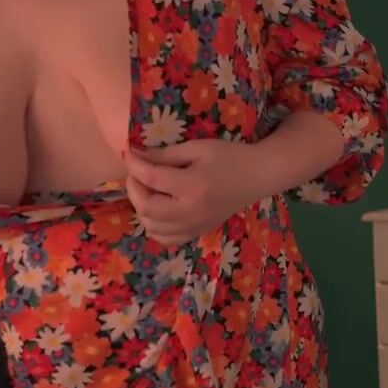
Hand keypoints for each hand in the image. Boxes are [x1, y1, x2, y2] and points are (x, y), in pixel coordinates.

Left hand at [124, 140, 263, 246]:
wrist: (259, 176)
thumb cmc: (230, 157)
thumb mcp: (198, 148)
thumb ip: (165, 154)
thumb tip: (135, 155)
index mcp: (194, 187)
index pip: (152, 178)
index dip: (134, 164)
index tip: (129, 152)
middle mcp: (192, 211)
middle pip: (147, 208)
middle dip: (134, 188)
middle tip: (138, 172)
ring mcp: (196, 225)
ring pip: (152, 227)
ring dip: (142, 208)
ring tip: (148, 190)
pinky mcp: (199, 231)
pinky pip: (166, 238)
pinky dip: (155, 227)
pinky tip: (159, 210)